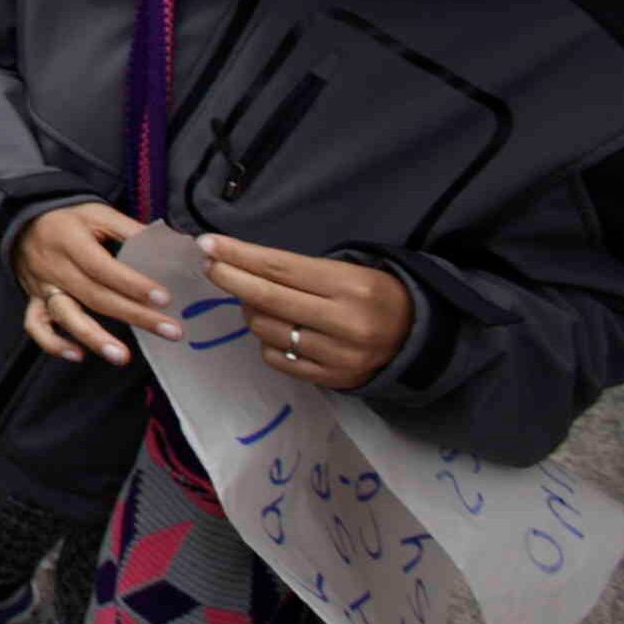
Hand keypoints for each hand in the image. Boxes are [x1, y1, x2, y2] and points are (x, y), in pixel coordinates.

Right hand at [15, 202, 180, 365]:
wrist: (23, 222)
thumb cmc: (68, 220)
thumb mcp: (98, 214)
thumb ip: (131, 230)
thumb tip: (172, 246)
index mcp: (71, 241)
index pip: (104, 267)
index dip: (134, 284)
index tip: (164, 298)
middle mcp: (55, 266)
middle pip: (95, 296)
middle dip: (135, 316)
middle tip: (170, 331)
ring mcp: (42, 286)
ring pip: (66, 316)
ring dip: (94, 338)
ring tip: (122, 357)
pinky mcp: (34, 301)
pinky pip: (37, 327)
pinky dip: (54, 344)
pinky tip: (79, 355)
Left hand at [196, 233, 413, 390]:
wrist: (417, 335)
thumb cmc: (374, 292)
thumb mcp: (347, 269)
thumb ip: (299, 270)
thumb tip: (239, 264)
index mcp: (350, 285)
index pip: (280, 267)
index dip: (239, 255)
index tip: (207, 244)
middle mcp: (344, 322)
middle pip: (268, 298)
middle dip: (229, 278)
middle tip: (209, 264)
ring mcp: (338, 356)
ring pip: (267, 330)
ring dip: (248, 310)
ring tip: (252, 297)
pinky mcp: (332, 379)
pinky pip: (278, 358)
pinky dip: (267, 339)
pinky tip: (274, 327)